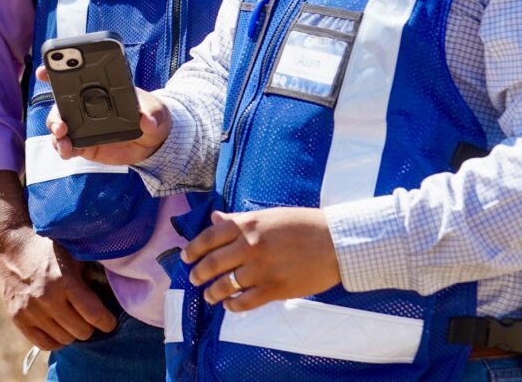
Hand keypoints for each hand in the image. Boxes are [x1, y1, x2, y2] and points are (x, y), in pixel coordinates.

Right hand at [0, 226, 116, 349]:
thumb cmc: (47, 248)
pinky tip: (59, 327)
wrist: (9, 246)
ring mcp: (30, 310)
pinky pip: (45, 344)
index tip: (109, 321)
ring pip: (65, 340)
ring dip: (72, 332)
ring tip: (72, 319)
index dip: (107, 322)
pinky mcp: (17, 318)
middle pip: (81, 332)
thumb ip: (91, 272)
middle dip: (89, 326)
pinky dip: (56, 340)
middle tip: (88, 318)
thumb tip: (116, 288)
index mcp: (64, 280)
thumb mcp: (72, 252)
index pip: (94, 315)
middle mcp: (47, 298)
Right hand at [37, 66, 169, 165]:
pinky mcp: (82, 145)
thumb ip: (152, 115)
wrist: (151, 142)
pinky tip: (67, 151)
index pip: (75, 77)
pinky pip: (66, 146)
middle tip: (60, 122)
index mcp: (99, 89)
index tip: (45, 71)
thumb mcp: (156, 112)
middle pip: (60, 104)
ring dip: (55, 131)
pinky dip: (62, 148)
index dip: (56, 72)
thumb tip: (147, 121)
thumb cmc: (152, 117)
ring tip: (63, 138)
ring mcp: (81, 125)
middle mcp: (84, 106)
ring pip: (58, 125)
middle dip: (54, 111)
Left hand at [183, 207, 340, 311]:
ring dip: (213, 293)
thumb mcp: (267, 215)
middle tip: (193, 279)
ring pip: (226, 285)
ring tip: (209, 296)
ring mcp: (261, 269)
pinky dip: (233, 306)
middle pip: (212, 263)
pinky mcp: (275, 289)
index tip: (186, 257)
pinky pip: (246, 302)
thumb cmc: (302, 225)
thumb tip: (214, 219)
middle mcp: (250, 246)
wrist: (335, 242)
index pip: (208, 238)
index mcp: (247, 225)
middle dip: (198, 274)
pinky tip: (230, 305)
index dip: (193, 249)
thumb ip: (239, 220)